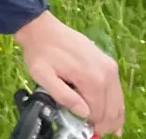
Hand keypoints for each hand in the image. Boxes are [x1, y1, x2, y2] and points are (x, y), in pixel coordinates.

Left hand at [15, 11, 123, 134]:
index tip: (87, 130)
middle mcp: (105, 72)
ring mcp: (108, 66)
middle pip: (112, 107)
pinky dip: (115, 102)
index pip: (98, 111)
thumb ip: (63, 96)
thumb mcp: (42, 75)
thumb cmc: (39, 52)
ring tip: (109, 128)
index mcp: (90, 78)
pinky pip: (116, 88)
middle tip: (98, 132)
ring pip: (117, 99)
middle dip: (106, 123)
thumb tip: (83, 113)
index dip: (93, 124)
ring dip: (114, 115)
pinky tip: (112, 111)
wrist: (41, 28)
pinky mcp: (107, 62)